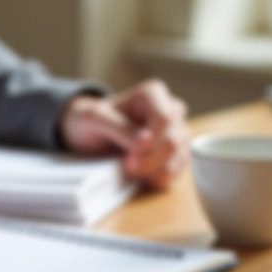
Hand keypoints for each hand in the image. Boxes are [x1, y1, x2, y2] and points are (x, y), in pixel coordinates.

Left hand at [59, 80, 189, 189]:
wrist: (91, 135)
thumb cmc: (93, 121)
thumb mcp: (96, 119)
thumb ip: (120, 127)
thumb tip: (146, 141)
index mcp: (152, 93)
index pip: (165, 118)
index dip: (151, 142)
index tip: (130, 157)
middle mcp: (170, 109)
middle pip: (174, 140)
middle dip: (150, 160)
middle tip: (127, 167)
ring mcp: (177, 131)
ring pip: (179, 157)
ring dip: (155, 171)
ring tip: (131, 171)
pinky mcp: (177, 152)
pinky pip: (179, 170)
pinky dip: (161, 178)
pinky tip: (143, 176)